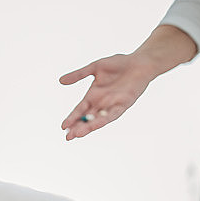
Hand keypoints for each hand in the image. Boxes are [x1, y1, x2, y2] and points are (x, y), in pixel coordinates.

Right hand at [59, 25, 197, 140]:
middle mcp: (101, 103)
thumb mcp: (94, 68)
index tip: (62, 127)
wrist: (139, 62)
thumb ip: (78, 75)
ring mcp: (111, 105)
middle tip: (68, 137)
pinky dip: (102, 120)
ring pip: (97, 120)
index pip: (79, 110)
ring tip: (78, 134)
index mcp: (92, 95)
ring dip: (88, 127)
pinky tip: (95, 125)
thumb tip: (60, 81)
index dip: (71, 118)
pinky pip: (111, 115)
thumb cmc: (119, 64)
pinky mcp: (123, 105)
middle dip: (77, 128)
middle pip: (86, 119)